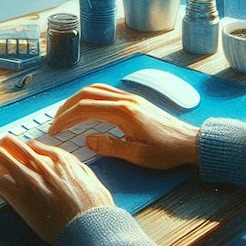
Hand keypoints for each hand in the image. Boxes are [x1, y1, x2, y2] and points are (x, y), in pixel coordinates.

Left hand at [0, 134, 113, 243]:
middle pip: (11, 143)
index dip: (19, 150)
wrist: (91, 228)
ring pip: (0, 157)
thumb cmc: (95, 208)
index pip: (30, 145)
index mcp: (59, 159)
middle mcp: (42, 164)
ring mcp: (30, 180)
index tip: (13, 155)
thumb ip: (75, 167)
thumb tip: (66, 162)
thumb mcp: (89, 178)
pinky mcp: (21, 199)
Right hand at [50, 83, 199, 169]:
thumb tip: (87, 140)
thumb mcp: (138, 156)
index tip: (55, 130)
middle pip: (86, 94)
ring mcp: (129, 97)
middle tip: (55, 122)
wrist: (190, 142)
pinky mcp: (133, 99)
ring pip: (95, 89)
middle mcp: (125, 99)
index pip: (85, 108)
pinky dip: (89, 97)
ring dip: (76, 99)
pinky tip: (85, 107)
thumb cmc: (166, 151)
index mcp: (124, 112)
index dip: (66, 118)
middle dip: (66, 107)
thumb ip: (110, 147)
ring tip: (66, 114)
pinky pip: (105, 91)